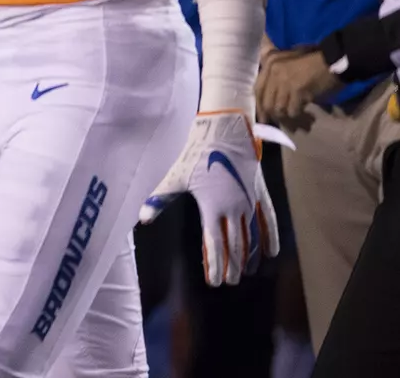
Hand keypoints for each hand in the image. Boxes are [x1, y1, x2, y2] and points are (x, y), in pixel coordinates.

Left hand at [141, 110, 279, 284]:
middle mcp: (234, 208)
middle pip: (235, 245)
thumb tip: (142, 218)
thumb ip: (160, 198)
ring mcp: (250, 202)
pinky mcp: (260, 194)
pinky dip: (270, 238)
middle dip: (232, 265)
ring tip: (247, 272)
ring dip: (250, 256)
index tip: (214, 281)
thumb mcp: (176, 176)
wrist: (225, 132)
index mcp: (212, 207)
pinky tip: (270, 253)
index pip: (214, 244)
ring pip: (253, 237)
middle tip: (229, 281)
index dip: (215, 264)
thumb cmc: (197, 154)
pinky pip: (269, 221)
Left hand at [256, 47, 341, 130]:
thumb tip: (265, 91)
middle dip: (273, 115)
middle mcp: (273, 72)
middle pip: (266, 102)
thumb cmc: (312, 60)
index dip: (260, 105)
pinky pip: (293, 110)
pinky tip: (308, 117)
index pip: (258, 89)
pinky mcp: (297, 90)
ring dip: (288, 117)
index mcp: (270, 63)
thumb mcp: (288, 59)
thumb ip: (274, 70)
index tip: (263, 117)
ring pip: (278, 108)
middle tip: (281, 123)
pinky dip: (299, 116)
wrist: (332, 60)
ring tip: (298, 120)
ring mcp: (284, 81)